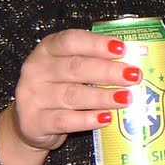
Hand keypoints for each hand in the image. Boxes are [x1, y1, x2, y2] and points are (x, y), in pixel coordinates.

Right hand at [3, 29, 137, 153]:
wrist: (30, 123)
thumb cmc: (57, 90)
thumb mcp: (67, 70)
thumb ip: (91, 62)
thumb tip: (131, 63)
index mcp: (47, 50)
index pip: (70, 41)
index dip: (97, 44)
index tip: (122, 49)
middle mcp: (36, 70)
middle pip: (75, 67)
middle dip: (108, 71)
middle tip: (133, 76)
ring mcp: (33, 96)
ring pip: (72, 95)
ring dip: (103, 96)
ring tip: (126, 98)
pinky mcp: (35, 122)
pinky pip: (65, 120)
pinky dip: (88, 119)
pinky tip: (106, 118)